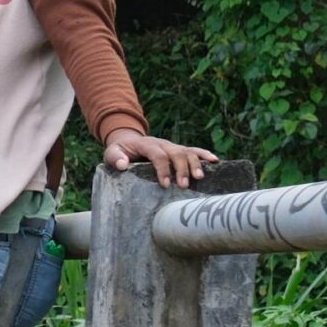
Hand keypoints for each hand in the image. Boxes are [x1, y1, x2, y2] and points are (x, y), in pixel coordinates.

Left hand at [103, 128, 217, 188]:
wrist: (128, 141)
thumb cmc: (120, 150)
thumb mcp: (111, 152)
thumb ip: (115, 158)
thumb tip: (123, 165)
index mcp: (146, 144)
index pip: (158, 155)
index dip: (163, 169)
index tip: (165, 184)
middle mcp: (162, 143)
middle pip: (176, 153)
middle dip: (181, 169)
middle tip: (184, 185)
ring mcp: (172, 146)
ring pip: (187, 152)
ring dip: (195, 164)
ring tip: (199, 178)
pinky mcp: (178, 150)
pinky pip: (193, 150)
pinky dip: (204, 154)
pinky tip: (215, 161)